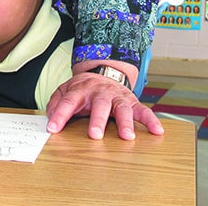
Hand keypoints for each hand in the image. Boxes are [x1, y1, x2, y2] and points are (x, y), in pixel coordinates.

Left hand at [45, 72, 163, 139]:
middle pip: (99, 105)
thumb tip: (50, 117)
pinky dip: (151, 120)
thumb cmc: (83, 88)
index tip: (53, 128)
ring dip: (125, 122)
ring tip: (127, 136)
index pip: (69, 102)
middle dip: (98, 120)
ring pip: (122, 108)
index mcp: (81, 90)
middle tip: (95, 135)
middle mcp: (100, 93)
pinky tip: (157, 131)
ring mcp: (117, 97)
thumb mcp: (65, 89)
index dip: (60, 115)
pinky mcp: (132, 102)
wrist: (104, 71)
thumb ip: (56, 102)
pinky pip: (143, 110)